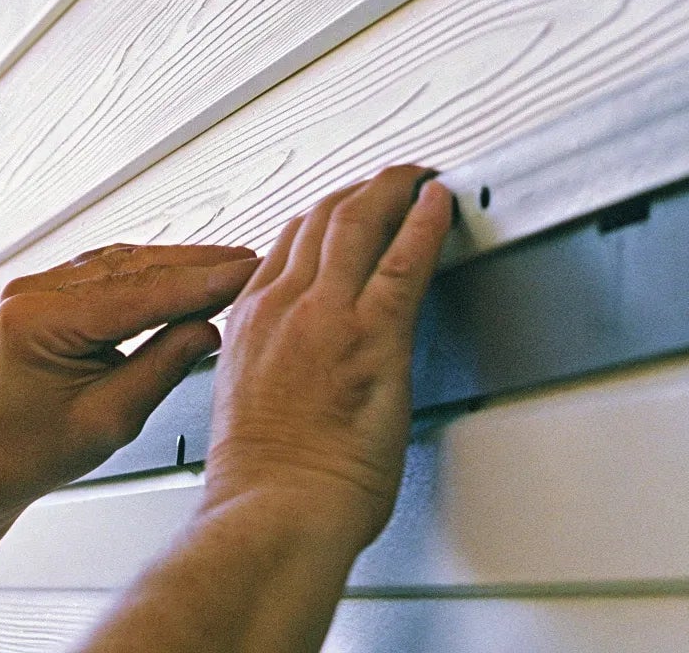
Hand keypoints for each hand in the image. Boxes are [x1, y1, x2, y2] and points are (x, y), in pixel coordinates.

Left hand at [0, 244, 259, 502]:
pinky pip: (115, 269)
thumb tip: (211, 329)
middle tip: (252, 263)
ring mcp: (40, 285)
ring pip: (128, 261)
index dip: (199, 285)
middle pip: (134, 268)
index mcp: (37, 322)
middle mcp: (33, 293)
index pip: (137, 295)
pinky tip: (192, 272)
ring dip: (183, 263)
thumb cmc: (40, 449)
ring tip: (233, 265)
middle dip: (198, 266)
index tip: (246, 274)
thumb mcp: (112, 419)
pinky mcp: (54, 288)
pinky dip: (158, 271)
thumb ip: (162, 368)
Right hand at [203, 166, 452, 547]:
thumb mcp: (248, 406)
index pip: (286, 244)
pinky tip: (440, 202)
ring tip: (416, 176)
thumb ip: (272, 368)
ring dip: (391, 189)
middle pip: (320, 219)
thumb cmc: (263, 484)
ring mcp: (327, 315)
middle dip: (359, 191)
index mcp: (249, 323)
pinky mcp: (373, 336)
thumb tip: (297, 368)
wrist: (274, 512)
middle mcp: (282, 306)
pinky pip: (405, 260)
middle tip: (389, 179)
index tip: (344, 207)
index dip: (322, 216)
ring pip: (358, 222)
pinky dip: (425, 221)